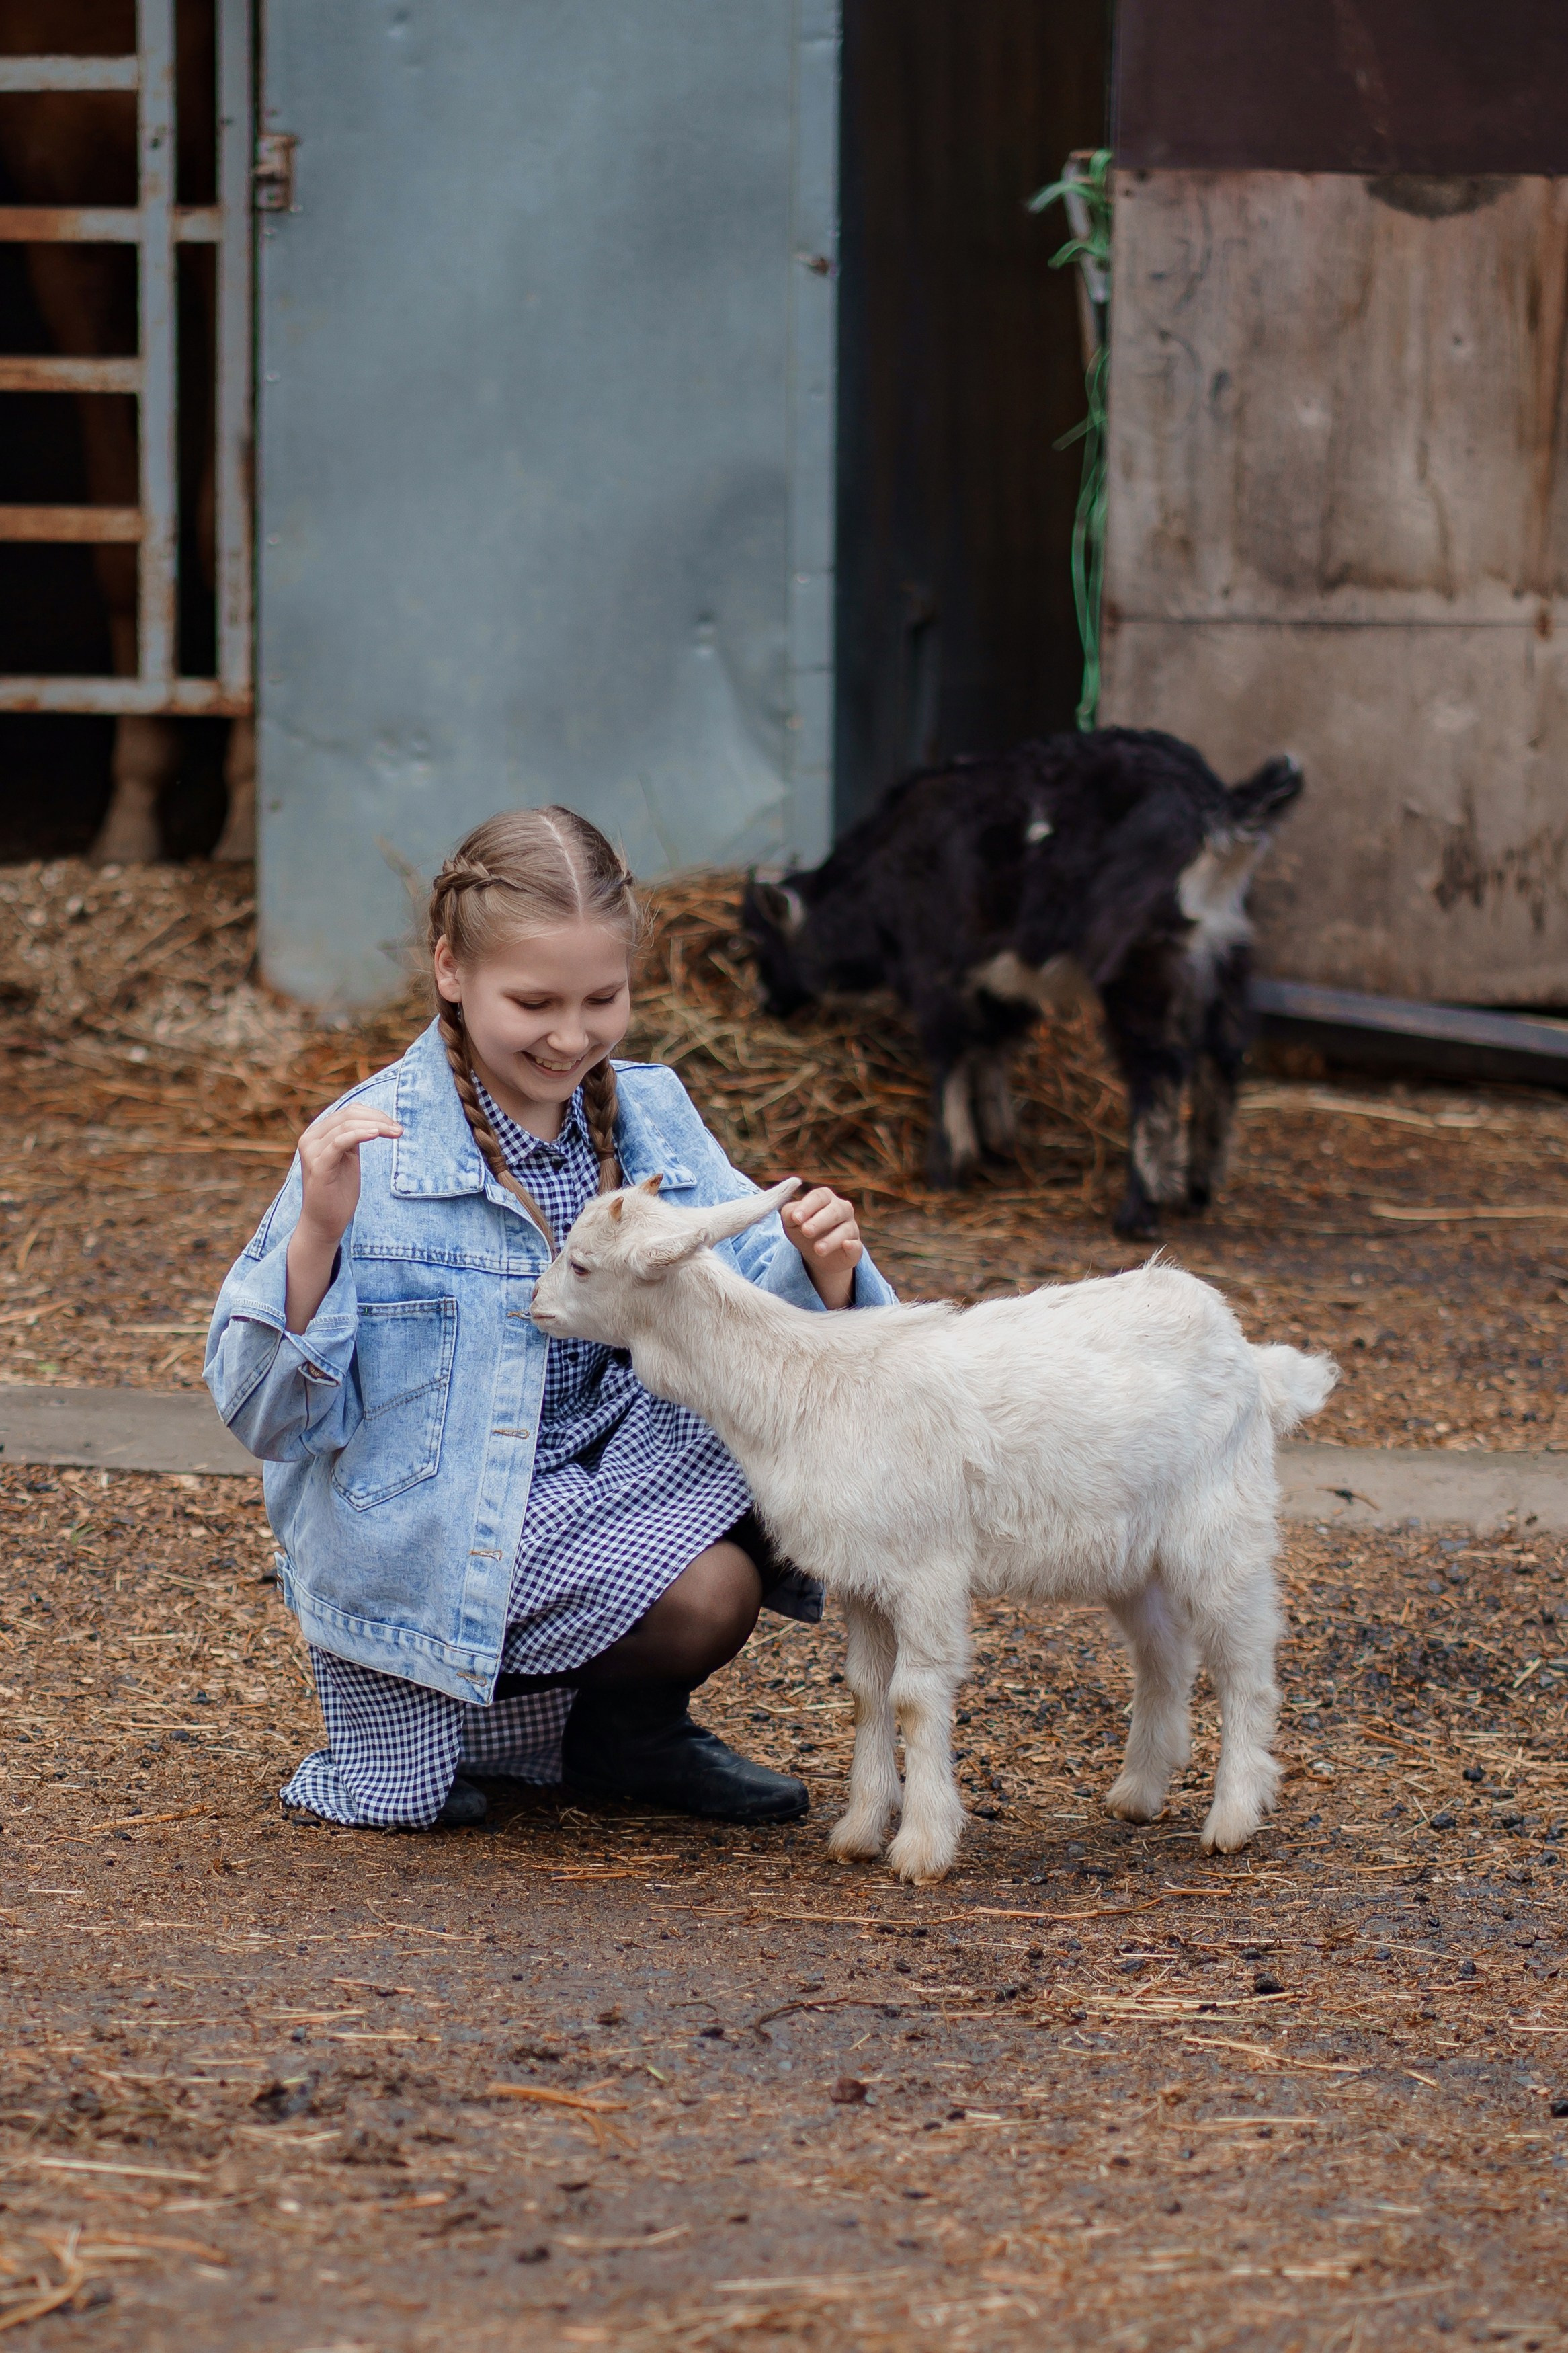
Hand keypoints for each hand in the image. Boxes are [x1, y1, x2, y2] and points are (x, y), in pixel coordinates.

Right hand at [285, 1104, 402, 1331]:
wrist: (325, 1222)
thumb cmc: (338, 1191)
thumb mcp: (348, 1158)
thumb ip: (354, 1137)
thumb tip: (375, 1119)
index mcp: (318, 1133)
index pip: (349, 1112)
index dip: (375, 1114)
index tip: (396, 1125)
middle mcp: (310, 1138)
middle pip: (349, 1115)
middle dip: (379, 1119)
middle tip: (400, 1130)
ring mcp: (312, 1151)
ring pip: (347, 1125)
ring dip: (376, 1126)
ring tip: (395, 1133)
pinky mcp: (318, 1166)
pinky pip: (340, 1142)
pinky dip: (359, 1134)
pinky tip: (376, 1134)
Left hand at [781, 1185, 862, 1310]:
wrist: (816, 1255)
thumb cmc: (804, 1230)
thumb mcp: (791, 1221)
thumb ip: (789, 1213)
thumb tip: (793, 1215)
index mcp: (825, 1198)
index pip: (819, 1196)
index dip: (807, 1206)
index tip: (796, 1218)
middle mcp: (842, 1209)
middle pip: (834, 1211)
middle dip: (820, 1221)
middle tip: (806, 1231)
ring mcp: (851, 1228)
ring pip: (845, 1230)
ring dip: (831, 1239)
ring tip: (817, 1249)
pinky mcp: (855, 1247)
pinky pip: (857, 1246)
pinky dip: (853, 1246)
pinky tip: (846, 1245)